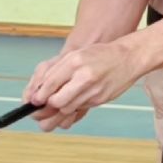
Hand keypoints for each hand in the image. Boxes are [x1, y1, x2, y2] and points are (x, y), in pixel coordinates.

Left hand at [24, 40, 144, 130]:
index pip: (50, 83)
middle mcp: (84, 76)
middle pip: (57, 101)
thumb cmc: (101, 55)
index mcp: (75, 62)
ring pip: (68, 108)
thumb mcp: (77, 55)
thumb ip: (59, 70)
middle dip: (49, 105)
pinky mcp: (100, 99)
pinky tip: (78, 96)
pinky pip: (80, 107)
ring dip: (62, 106)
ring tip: (63, 99)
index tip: (34, 100)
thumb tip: (42, 89)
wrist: (128, 58)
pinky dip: (75, 105)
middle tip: (48, 102)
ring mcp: (93, 90)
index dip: (39, 95)